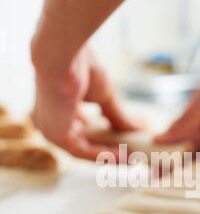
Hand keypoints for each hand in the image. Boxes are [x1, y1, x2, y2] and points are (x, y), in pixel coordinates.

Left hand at [31, 43, 136, 159]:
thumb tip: (136, 129)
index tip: (121, 141)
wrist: (64, 56)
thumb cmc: (80, 65)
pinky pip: (83, 152)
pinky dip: (103, 155)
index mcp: (55, 108)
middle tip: (129, 153)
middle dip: (107, 148)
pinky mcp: (56, 136)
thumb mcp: (104, 96)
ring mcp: (50, 130)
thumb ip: (116, 115)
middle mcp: (49, 121)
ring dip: (107, 155)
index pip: (80, 128)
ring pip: (83, 149)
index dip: (101, 137)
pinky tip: (122, 155)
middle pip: (82, 141)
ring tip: (130, 157)